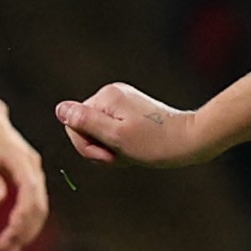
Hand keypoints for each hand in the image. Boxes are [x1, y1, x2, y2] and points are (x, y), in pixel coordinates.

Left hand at [0, 108, 50, 250]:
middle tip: (6, 249)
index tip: (12, 228)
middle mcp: (33, 168)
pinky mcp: (30, 180)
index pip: (30, 189)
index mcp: (21, 160)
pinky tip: (13, 236)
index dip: (24, 210)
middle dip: (25, 229)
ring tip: (8, 250)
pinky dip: (26, 222)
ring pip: (39, 208)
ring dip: (26, 231)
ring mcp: (34, 174)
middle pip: (39, 204)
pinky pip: (34, 204)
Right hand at [52, 82, 196, 166]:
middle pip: (85, 128)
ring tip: (131, 154)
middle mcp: (111, 94)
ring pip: (98, 133)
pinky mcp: (131, 111)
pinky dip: (119, 146)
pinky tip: (135, 150)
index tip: (109, 155)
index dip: (86, 146)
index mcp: (105, 97)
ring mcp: (122, 102)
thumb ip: (86, 122)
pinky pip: (112, 132)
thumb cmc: (155, 143)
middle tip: (122, 156)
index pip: (73, 125)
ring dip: (110, 149)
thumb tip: (60, 109)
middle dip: (99, 148)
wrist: (191, 141)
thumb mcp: (116, 137)